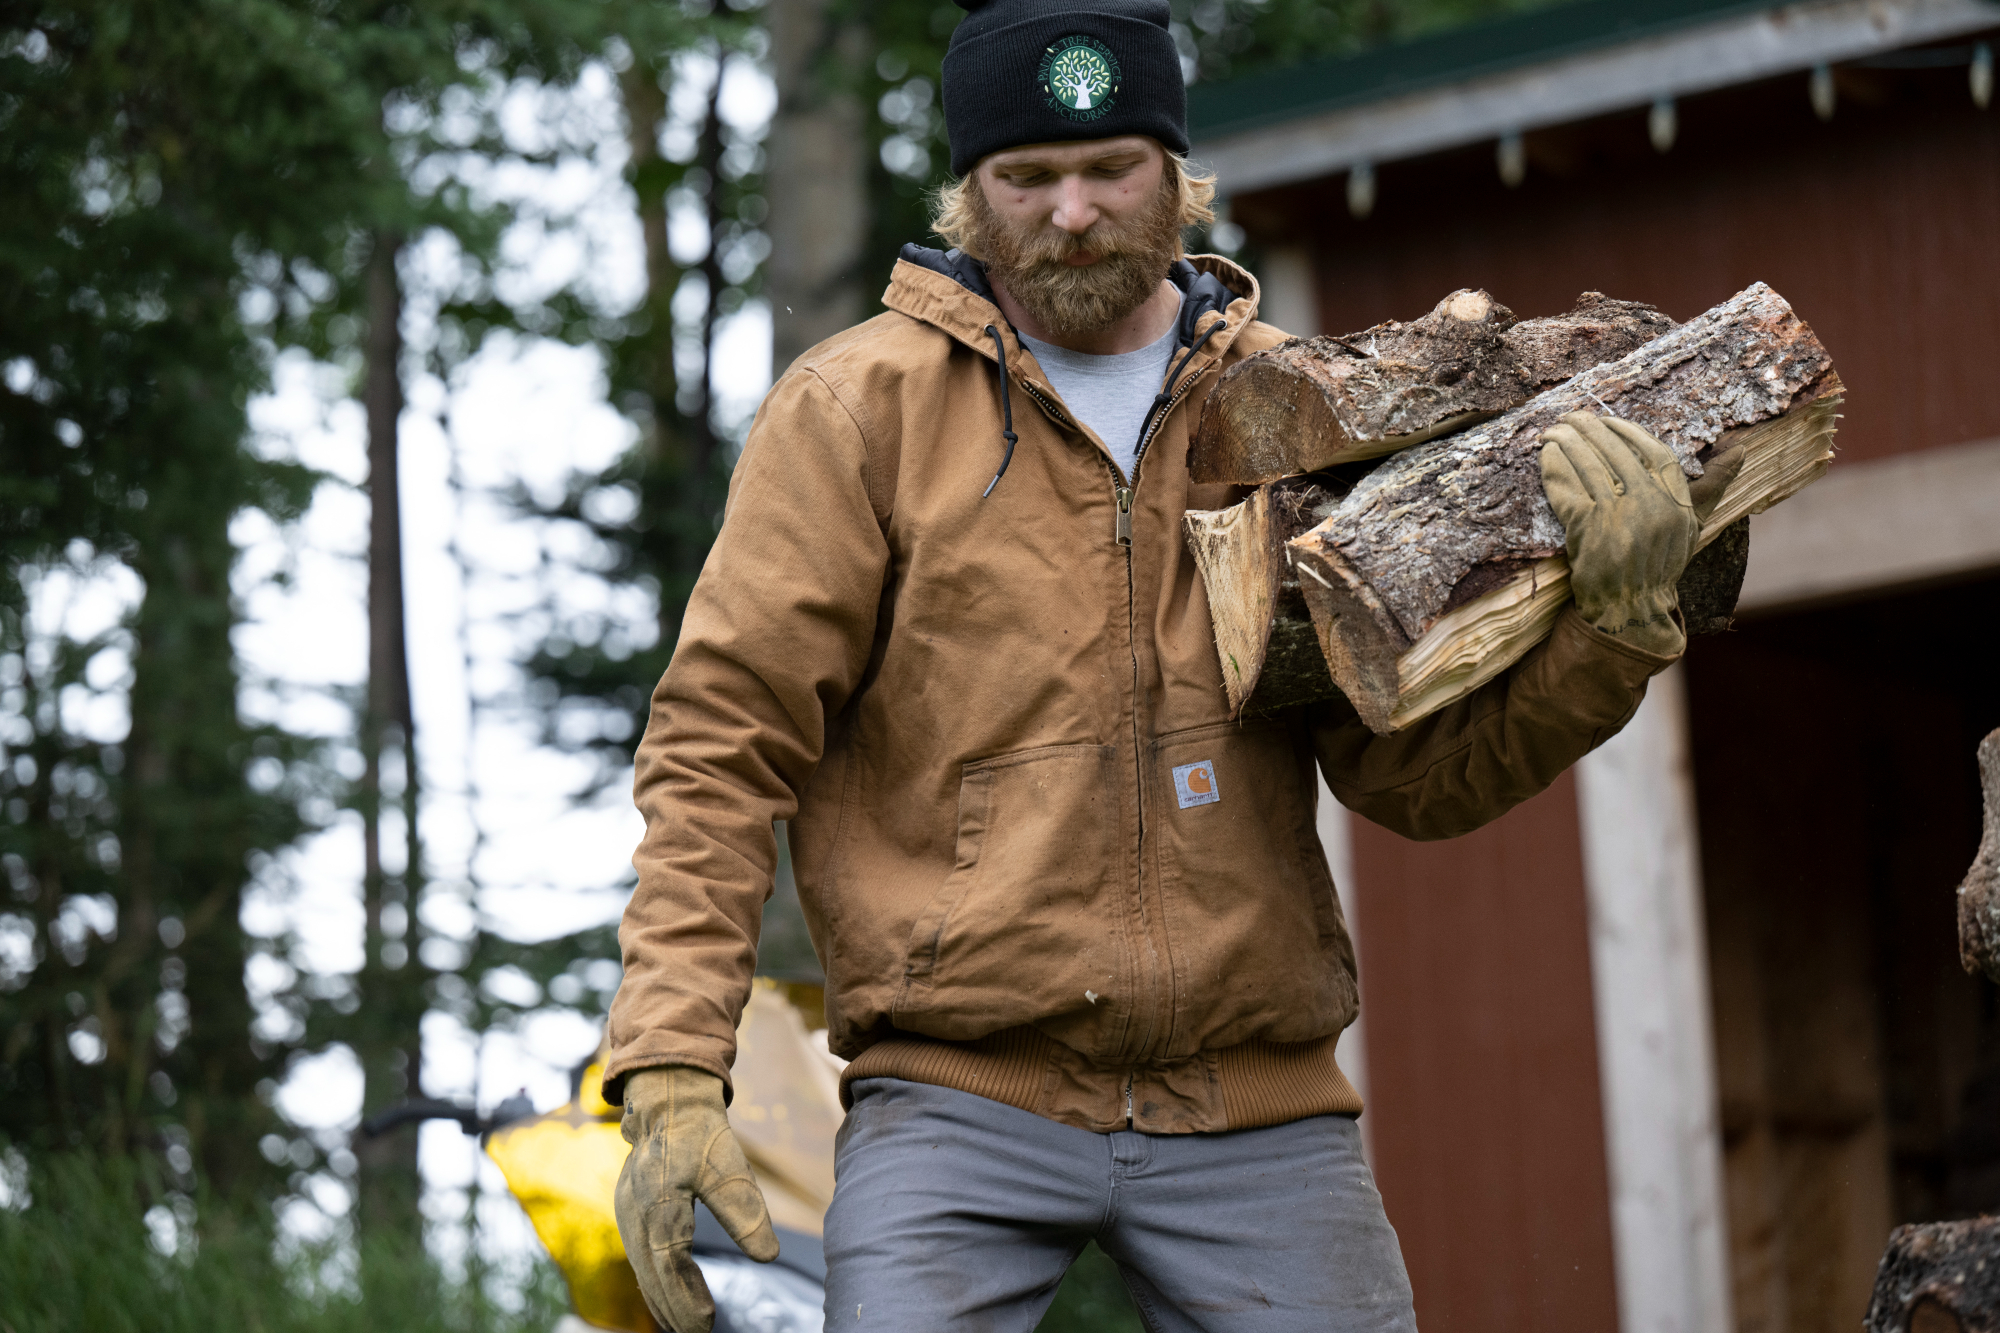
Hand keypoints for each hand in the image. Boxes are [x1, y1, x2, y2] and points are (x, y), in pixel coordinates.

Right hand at [615, 1065, 778, 1332]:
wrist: (668, 1099)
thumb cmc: (700, 1131)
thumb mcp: (730, 1167)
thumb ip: (745, 1212)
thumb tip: (768, 1257)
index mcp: (658, 1206)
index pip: (670, 1266)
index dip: (686, 1299)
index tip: (707, 1325)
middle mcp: (635, 1215)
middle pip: (653, 1276)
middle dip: (674, 1311)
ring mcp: (628, 1215)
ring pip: (643, 1270)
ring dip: (663, 1301)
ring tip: (686, 1329)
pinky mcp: (630, 1213)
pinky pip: (642, 1257)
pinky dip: (656, 1281)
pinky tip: (670, 1298)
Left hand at [1540, 413, 1738, 657]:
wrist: (1630, 608)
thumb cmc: (1660, 564)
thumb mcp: (1690, 525)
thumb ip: (1712, 486)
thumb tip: (1742, 448)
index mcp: (1676, 502)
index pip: (1654, 452)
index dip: (1629, 431)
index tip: (1607, 419)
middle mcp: (1650, 506)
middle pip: (1616, 453)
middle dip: (1590, 429)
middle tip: (1571, 416)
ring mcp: (1617, 518)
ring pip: (1588, 466)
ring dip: (1567, 443)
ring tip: (1552, 430)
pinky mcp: (1586, 531)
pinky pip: (1567, 490)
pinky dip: (1553, 470)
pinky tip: (1545, 456)